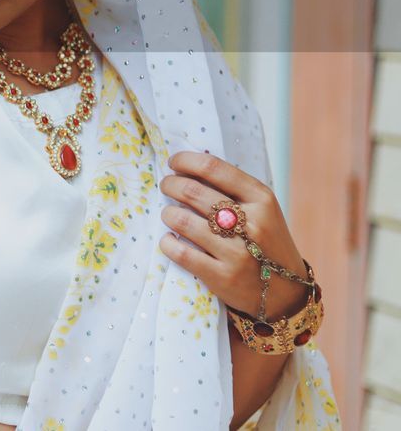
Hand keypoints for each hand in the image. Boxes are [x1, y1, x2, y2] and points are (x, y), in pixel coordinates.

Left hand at [158, 150, 310, 321]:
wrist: (286, 292)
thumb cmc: (265, 241)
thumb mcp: (262, 209)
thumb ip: (232, 188)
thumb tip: (187, 166)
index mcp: (262, 199)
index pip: (213, 168)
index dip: (185, 161)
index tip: (173, 162)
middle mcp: (252, 224)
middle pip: (192, 191)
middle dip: (170, 185)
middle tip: (166, 186)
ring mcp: (238, 253)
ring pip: (182, 220)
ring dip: (168, 213)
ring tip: (169, 213)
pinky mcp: (223, 277)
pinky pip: (181, 252)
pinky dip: (167, 242)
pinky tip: (170, 239)